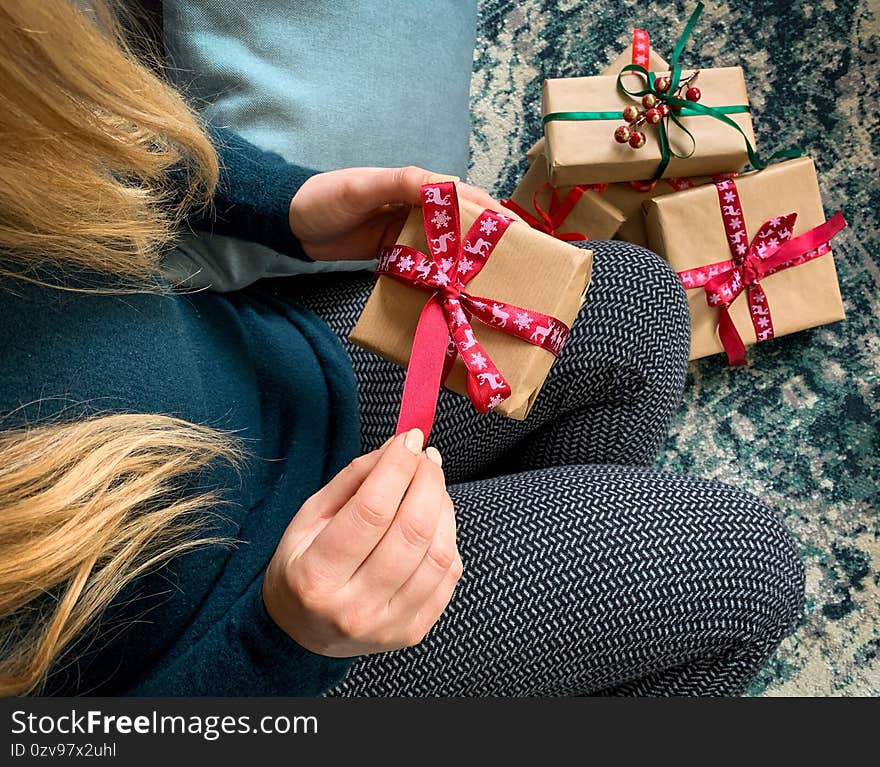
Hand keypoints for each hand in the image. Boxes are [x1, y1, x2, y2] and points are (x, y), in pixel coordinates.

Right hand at [263, 428, 461, 656]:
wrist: (301, 632)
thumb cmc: (303, 565)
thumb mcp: (309, 518)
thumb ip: (352, 480)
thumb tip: (398, 447)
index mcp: (317, 576)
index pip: (372, 511)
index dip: (397, 467)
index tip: (410, 439)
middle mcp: (354, 607)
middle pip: (412, 531)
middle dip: (428, 481)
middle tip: (426, 457)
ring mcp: (389, 626)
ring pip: (438, 553)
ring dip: (443, 506)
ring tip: (431, 484)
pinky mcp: (414, 632)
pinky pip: (448, 575)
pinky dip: (448, 537)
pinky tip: (434, 520)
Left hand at [289, 166, 520, 260]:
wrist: (290, 222)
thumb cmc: (325, 197)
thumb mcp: (363, 187)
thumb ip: (402, 184)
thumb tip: (447, 187)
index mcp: (416, 185)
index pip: (463, 197)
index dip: (491, 213)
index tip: (517, 233)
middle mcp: (416, 207)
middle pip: (460, 223)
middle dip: (486, 240)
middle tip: (515, 263)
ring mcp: (404, 231)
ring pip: (445, 245)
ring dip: (465, 260)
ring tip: (490, 281)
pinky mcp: (392, 252)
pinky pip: (423, 262)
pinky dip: (438, 274)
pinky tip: (451, 290)